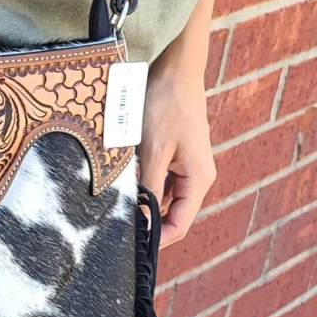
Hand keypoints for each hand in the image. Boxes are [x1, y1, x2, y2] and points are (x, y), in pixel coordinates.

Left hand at [138, 55, 216, 247]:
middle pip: (172, 214)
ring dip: (143, 202)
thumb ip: (149, 189)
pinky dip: (143, 185)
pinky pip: (160, 181)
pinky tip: (126, 182)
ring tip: (119, 205)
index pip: (179, 225)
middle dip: (148, 222)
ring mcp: (187, 166)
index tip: (131, 247)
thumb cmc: (166, 105)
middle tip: (117, 228)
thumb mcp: (153, 151)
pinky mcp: (176, 155)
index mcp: (199, 179)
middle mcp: (197, 176)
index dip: (157, 239)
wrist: (174, 68)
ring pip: (164, 198)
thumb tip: (143, 222)